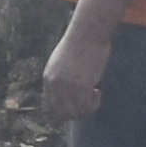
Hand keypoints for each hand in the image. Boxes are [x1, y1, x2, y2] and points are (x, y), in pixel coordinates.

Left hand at [42, 5, 118, 120]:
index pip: (51, 106)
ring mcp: (67, 86)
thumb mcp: (61, 62)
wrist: (87, 32)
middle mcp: (54, 85)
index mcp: (47, 79)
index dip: (66, 108)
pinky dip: (94, 104)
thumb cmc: (79, 44)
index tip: (78, 100)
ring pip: (75, 113)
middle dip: (77, 111)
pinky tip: (98, 91)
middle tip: (88, 100)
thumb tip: (66, 90)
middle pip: (61, 113)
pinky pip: (86, 106)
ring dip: (86, 108)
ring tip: (94, 95)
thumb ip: (59, 76)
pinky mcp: (81, 85)